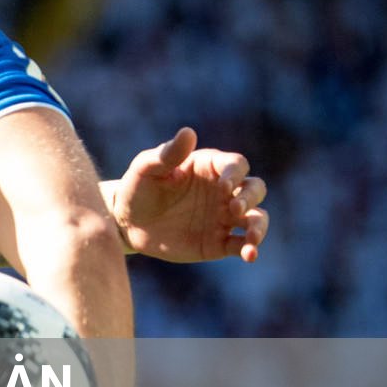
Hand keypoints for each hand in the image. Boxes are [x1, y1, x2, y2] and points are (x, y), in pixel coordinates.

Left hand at [109, 127, 268, 262]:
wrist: (127, 223)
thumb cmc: (137, 188)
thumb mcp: (147, 169)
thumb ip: (168, 154)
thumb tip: (188, 132)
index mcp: (210, 168)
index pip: (236, 165)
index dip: (235, 174)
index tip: (223, 186)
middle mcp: (223, 192)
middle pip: (254, 189)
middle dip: (251, 197)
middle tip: (234, 208)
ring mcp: (223, 217)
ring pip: (256, 218)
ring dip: (259, 226)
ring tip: (252, 237)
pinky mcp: (219, 242)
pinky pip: (242, 245)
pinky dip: (250, 249)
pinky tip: (249, 255)